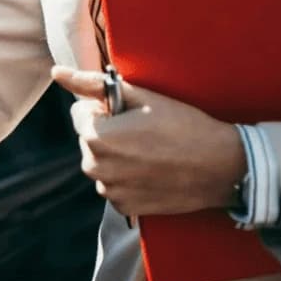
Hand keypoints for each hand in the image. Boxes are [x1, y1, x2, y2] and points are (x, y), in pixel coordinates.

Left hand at [53, 67, 246, 218]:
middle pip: (90, 140)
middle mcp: (95, 167)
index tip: (134, 115)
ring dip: (117, 157)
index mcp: (94, 137)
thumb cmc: (184, 126)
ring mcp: (110, 191)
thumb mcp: (141, 97)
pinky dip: (128, 179)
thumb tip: (57, 73)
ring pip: (102, 164)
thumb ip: (92, 85)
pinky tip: (153, 172)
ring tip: (153, 152)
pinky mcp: (125, 208)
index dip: (107, 110)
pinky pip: (114, 186)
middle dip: (109, 134)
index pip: (82, 114)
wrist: (223, 167)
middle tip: (146, 133)